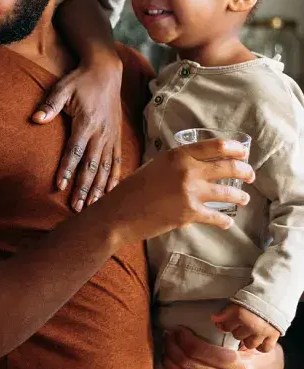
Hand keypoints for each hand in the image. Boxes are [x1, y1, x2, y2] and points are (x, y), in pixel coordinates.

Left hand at [32, 53, 123, 210]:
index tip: (60, 186)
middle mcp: (101, 132)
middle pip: (91, 165)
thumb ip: (50, 105)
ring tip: (92, 206)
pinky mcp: (117, 136)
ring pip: (105, 167)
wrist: (106, 70)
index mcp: (86, 122)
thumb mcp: (62, 88)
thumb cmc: (80, 81)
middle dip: (84, 187)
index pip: (75, 151)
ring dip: (99, 188)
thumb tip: (35, 119)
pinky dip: (114, 177)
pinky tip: (110, 192)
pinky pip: (117, 161)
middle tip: (77, 208)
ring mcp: (111, 136)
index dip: (67, 169)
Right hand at [101, 137, 254, 240]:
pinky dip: (224, 221)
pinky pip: (216, 216)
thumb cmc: (133, 189)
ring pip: (227, 193)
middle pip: (228, 167)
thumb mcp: (156, 166)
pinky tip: (227, 222)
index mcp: (178, 155)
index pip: (216, 146)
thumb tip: (196, 165)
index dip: (235, 148)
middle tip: (250, 175)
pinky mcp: (190, 213)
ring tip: (244, 198)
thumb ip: (178, 164)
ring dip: (239, 196)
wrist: (120, 214)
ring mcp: (190, 192)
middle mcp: (188, 170)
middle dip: (244, 171)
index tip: (243, 152)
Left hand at [162, 326, 283, 368]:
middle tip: (168, 338)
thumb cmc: (262, 354)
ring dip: (172, 366)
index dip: (185, 340)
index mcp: (242, 368)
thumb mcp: (253, 343)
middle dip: (175, 350)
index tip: (178, 330)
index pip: (203, 353)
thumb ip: (232, 338)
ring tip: (166, 352)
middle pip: (192, 367)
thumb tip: (208, 327)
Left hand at [212, 303, 280, 352]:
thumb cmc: (254, 298)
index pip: (226, 327)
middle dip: (238, 331)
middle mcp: (251, 326)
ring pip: (249, 344)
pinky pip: (264, 348)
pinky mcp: (274, 336)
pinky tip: (259, 340)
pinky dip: (261, 346)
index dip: (225, 325)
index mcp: (241, 315)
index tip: (228, 323)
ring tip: (251, 332)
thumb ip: (224, 313)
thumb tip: (213, 319)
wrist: (275, 295)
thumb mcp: (236, 303)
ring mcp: (263, 332)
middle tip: (243, 324)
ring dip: (248, 339)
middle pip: (237, 336)